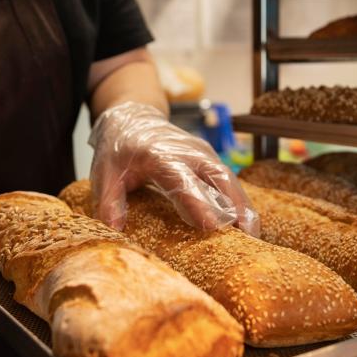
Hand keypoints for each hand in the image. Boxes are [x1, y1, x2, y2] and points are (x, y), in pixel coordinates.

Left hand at [89, 101, 258, 234]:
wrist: (132, 118)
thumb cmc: (119, 147)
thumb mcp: (104, 172)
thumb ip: (109, 200)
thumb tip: (114, 229)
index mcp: (161, 155)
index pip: (182, 180)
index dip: (198, 202)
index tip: (211, 226)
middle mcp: (188, 152)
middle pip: (219, 178)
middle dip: (235, 206)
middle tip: (247, 238)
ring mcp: (203, 154)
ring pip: (230, 180)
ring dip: (243, 206)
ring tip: (252, 237)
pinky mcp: (209, 159)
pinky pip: (228, 181)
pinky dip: (238, 202)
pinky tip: (245, 225)